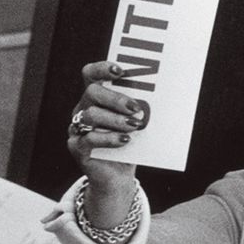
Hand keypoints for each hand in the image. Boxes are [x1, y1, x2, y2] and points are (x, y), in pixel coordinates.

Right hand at [67, 63, 147, 213]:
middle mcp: (83, 108)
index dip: (102, 68)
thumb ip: (142, 107)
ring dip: (115, 119)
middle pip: (92, 92)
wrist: (118, 175)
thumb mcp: (136, 122)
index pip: (91, 74)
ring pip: (90, 115)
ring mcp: (77, 127)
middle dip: (116, 98)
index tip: (121, 71)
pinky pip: (89, 138)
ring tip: (134, 126)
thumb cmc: (129, 143)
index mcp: (96, 96)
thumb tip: (166, 93)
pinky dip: (109, 138)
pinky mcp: (76, 147)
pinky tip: (125, 141)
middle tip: (135, 107)